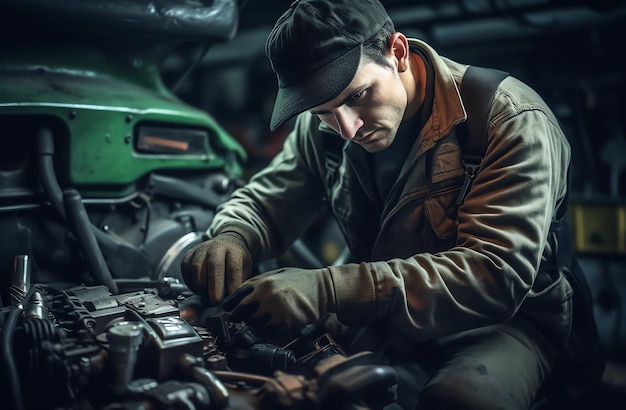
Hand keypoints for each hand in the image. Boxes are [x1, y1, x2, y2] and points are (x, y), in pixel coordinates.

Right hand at [180, 232, 251, 305]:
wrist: (226, 244)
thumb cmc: (235, 261)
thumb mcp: (244, 269)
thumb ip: (239, 282)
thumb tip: (232, 301)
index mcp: (234, 250)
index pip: (233, 268)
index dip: (231, 285)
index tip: (230, 297)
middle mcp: (217, 247)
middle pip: (214, 266)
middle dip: (214, 288)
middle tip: (215, 302)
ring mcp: (202, 249)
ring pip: (197, 268)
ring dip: (201, 286)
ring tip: (207, 296)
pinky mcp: (189, 254)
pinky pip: (186, 269)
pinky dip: (191, 283)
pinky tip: (199, 289)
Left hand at [222, 267, 336, 344]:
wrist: (324, 288)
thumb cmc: (299, 280)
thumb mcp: (274, 274)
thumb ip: (255, 283)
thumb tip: (236, 295)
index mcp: (262, 283)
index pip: (234, 301)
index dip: (230, 308)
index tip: (229, 312)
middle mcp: (267, 297)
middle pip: (242, 316)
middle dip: (244, 318)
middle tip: (249, 317)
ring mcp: (277, 312)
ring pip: (256, 327)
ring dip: (258, 326)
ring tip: (268, 319)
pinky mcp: (287, 324)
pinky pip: (271, 335)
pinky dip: (272, 332)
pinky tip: (279, 323)